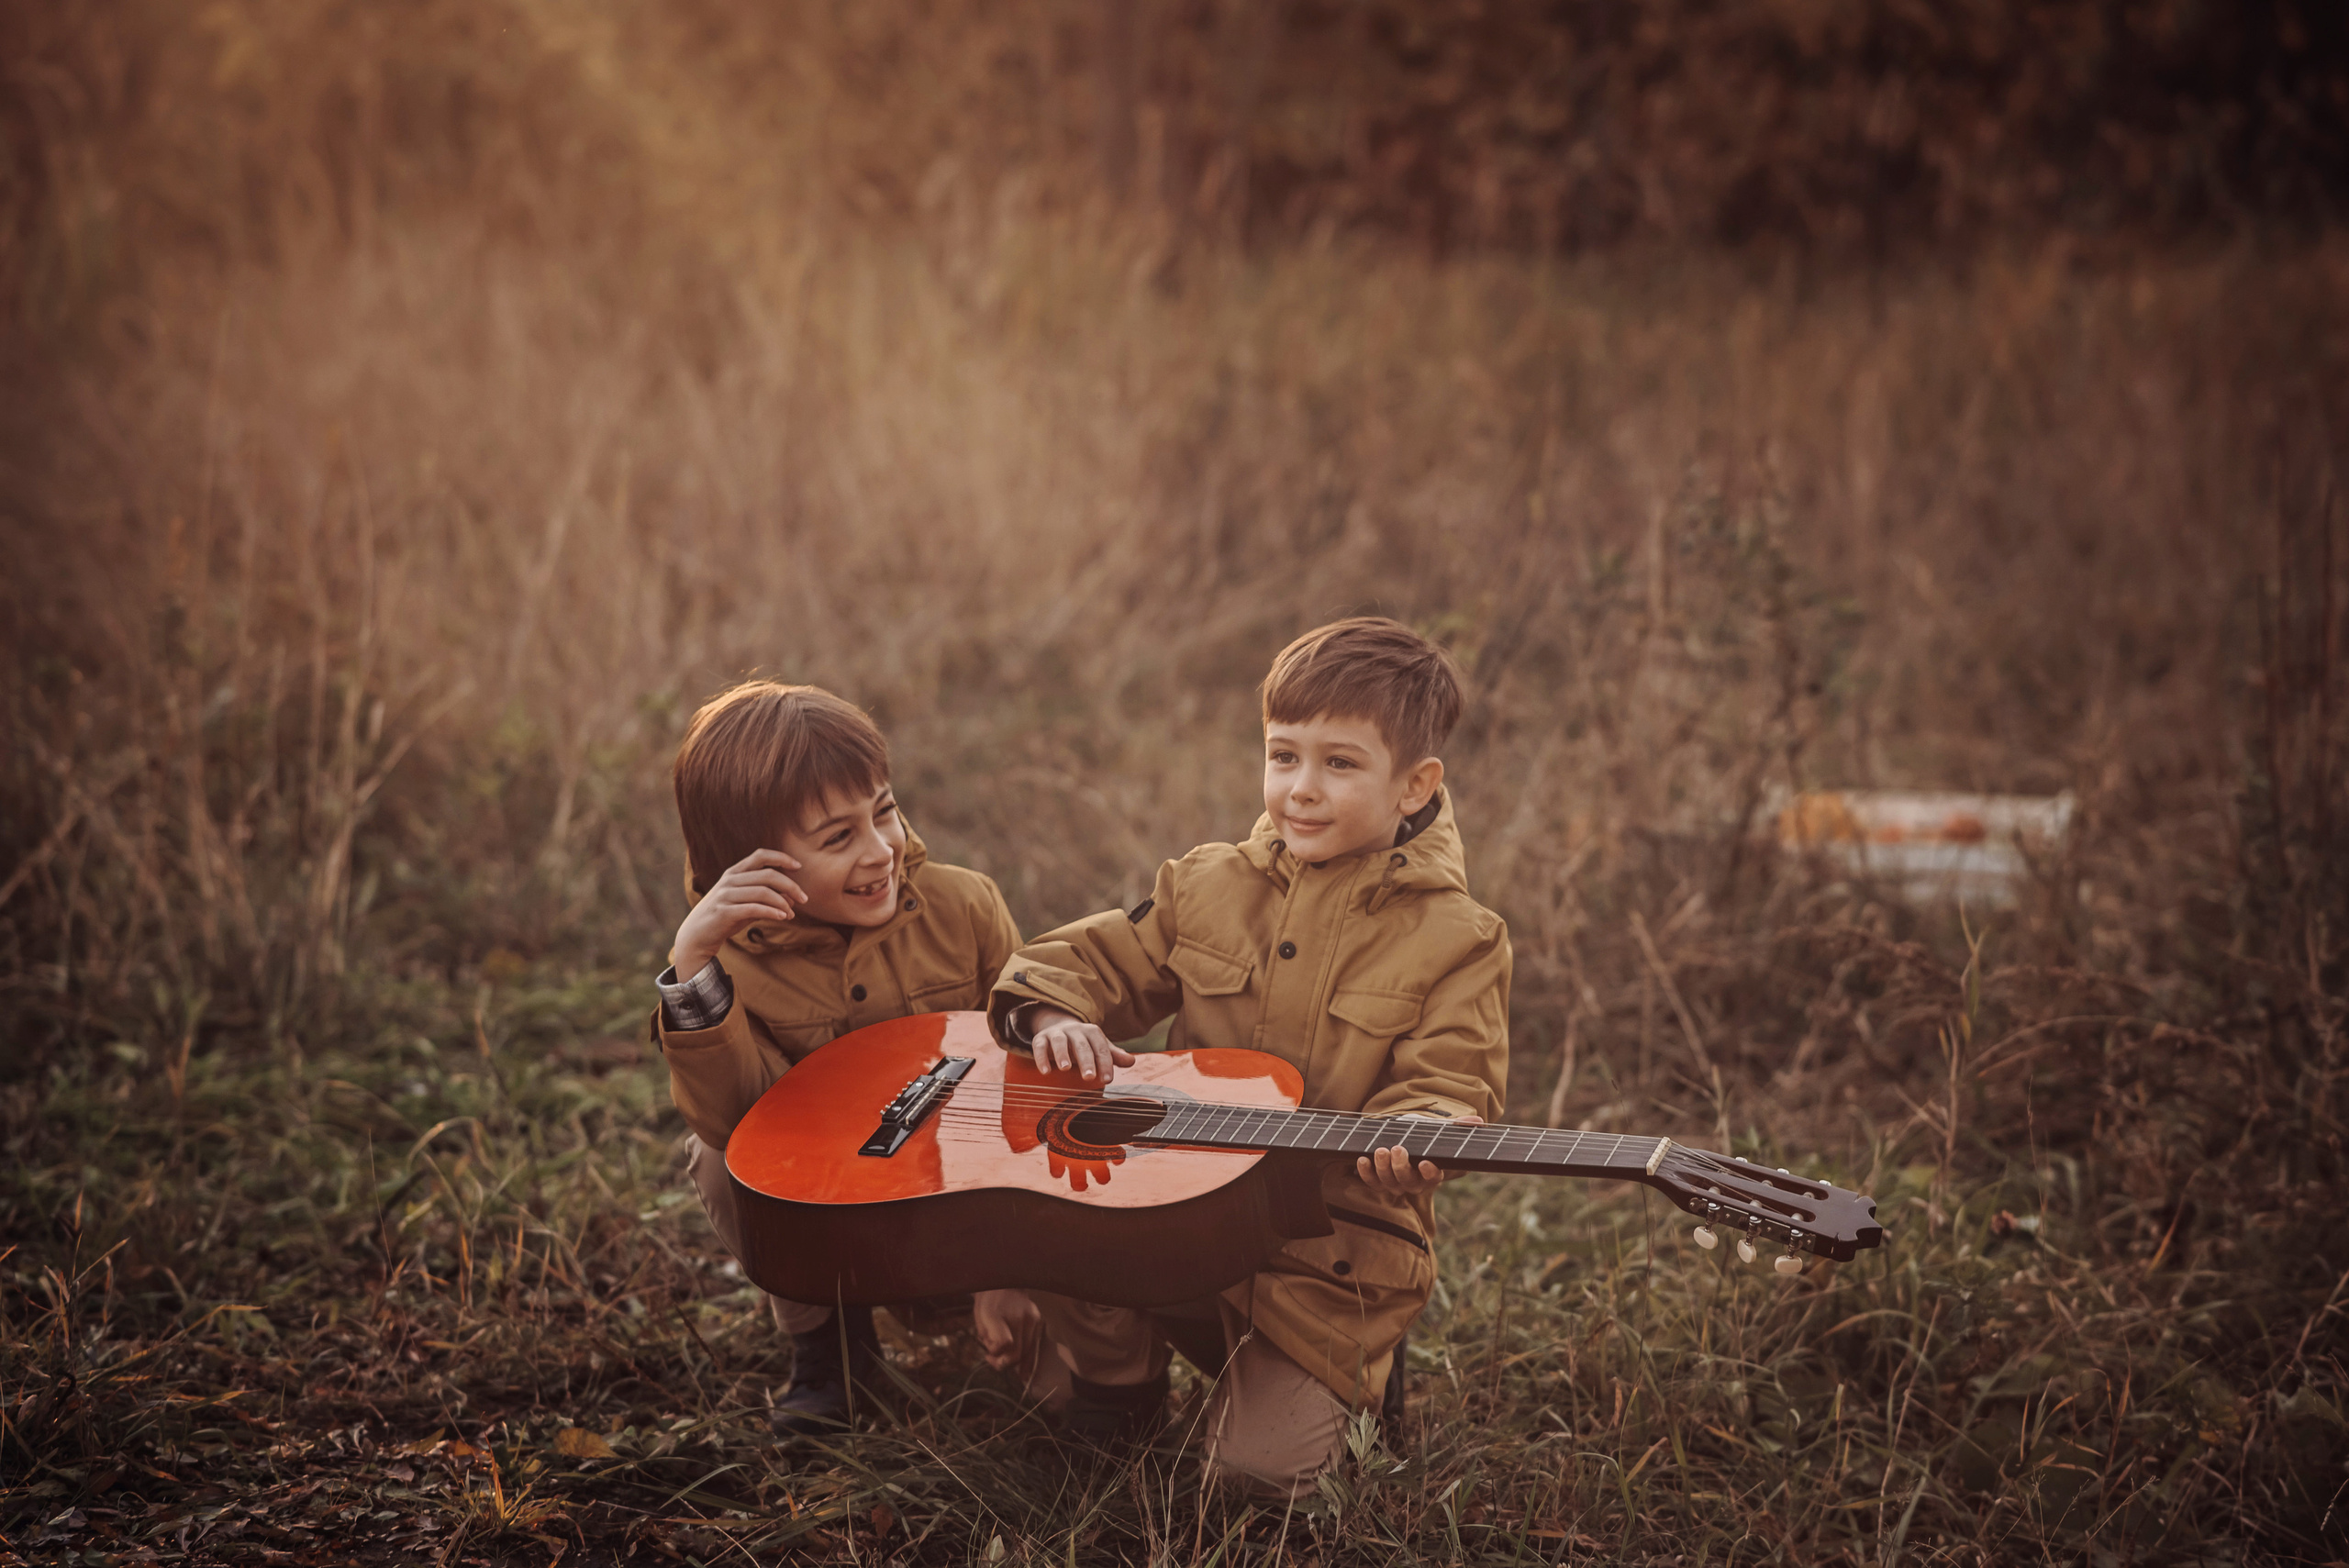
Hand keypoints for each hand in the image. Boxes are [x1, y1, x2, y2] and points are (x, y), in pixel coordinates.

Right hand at [672, 849, 808, 977]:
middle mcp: (730, 880)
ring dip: (783, 903)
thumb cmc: (725, 917)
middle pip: (768, 875)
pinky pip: (754, 908)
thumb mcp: (745, 904)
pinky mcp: (724, 912)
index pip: (760, 855)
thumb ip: (765, 898)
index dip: (781, 858)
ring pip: (763, 892)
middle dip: (790, 885)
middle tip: (804, 898)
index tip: (798, 866)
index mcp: (734, 872)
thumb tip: (792, 899)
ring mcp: (725, 895)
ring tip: (792, 914)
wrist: (696, 936)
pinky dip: (772, 912)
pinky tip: (783, 917)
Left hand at [971, 1289, 1042, 1372]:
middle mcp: (1019, 1317)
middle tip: (994, 1361)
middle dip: (1004, 1364)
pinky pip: (1034, 1346)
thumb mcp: (979, 1318)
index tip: (988, 1353)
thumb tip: (998, 1357)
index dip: (996, 1354)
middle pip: (1017, 1353)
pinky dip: (1029, 1361)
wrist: (1006, 1280)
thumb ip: (988, 1339)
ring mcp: (1032, 1318)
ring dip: (1015, 1363)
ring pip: (1027, 1352)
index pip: (1003, 1343)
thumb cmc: (988, 1300)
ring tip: (1006, 1363)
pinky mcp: (1039, 1321)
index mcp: (998, 1314)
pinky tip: (1025, 1373)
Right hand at [1026, 1007, 1135, 1083]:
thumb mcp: (1098, 1047)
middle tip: (1089, 1077)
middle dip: (1086, 1060)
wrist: (1058, 1027)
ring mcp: (1057, 1033)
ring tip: (1065, 1068)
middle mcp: (1075, 1030)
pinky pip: (1039, 1046)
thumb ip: (1113, 1055)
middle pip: (1082, 1044)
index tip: (1108, 1080)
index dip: (1105, 1063)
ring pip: (1059, 1041)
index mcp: (1092, 1032)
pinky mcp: (1041, 1038)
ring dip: (1062, 1054)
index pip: (1101, 1048)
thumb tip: (1132, 1061)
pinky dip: (1041, 1058)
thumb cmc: (1083, 1043)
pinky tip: (1045, 1071)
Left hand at [1358, 1115, 1484, 1194]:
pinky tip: (1363, 1158)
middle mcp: (1414, 1182)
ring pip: (1389, 1183)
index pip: (1434, 1178)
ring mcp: (1395, 1183)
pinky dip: (1366, 1173)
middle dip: (1401, 1167)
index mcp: (1431, 1172)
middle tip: (1397, 1149)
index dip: (1430, 1173)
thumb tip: (1479, 1121)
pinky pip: (1372, 1182)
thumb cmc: (1423, 1135)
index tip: (1426, 1162)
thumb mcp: (1439, 1130)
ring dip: (1383, 1168)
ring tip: (1381, 1150)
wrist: (1402, 1138)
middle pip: (1408, 1182)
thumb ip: (1458, 1126)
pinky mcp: (1378, 1179)